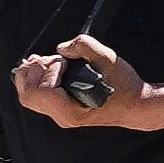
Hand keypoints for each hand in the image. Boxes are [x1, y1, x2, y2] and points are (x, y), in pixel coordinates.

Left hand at [18, 35, 138, 125]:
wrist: (135, 104)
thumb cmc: (124, 87)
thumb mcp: (107, 58)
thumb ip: (83, 46)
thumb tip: (62, 48)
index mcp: (71, 111)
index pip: (40, 91)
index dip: (47, 70)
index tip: (65, 62)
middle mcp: (63, 117)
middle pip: (28, 95)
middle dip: (33, 72)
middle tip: (49, 59)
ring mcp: (60, 115)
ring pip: (29, 97)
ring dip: (33, 74)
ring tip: (46, 61)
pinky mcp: (61, 109)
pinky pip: (38, 96)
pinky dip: (38, 79)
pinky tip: (46, 67)